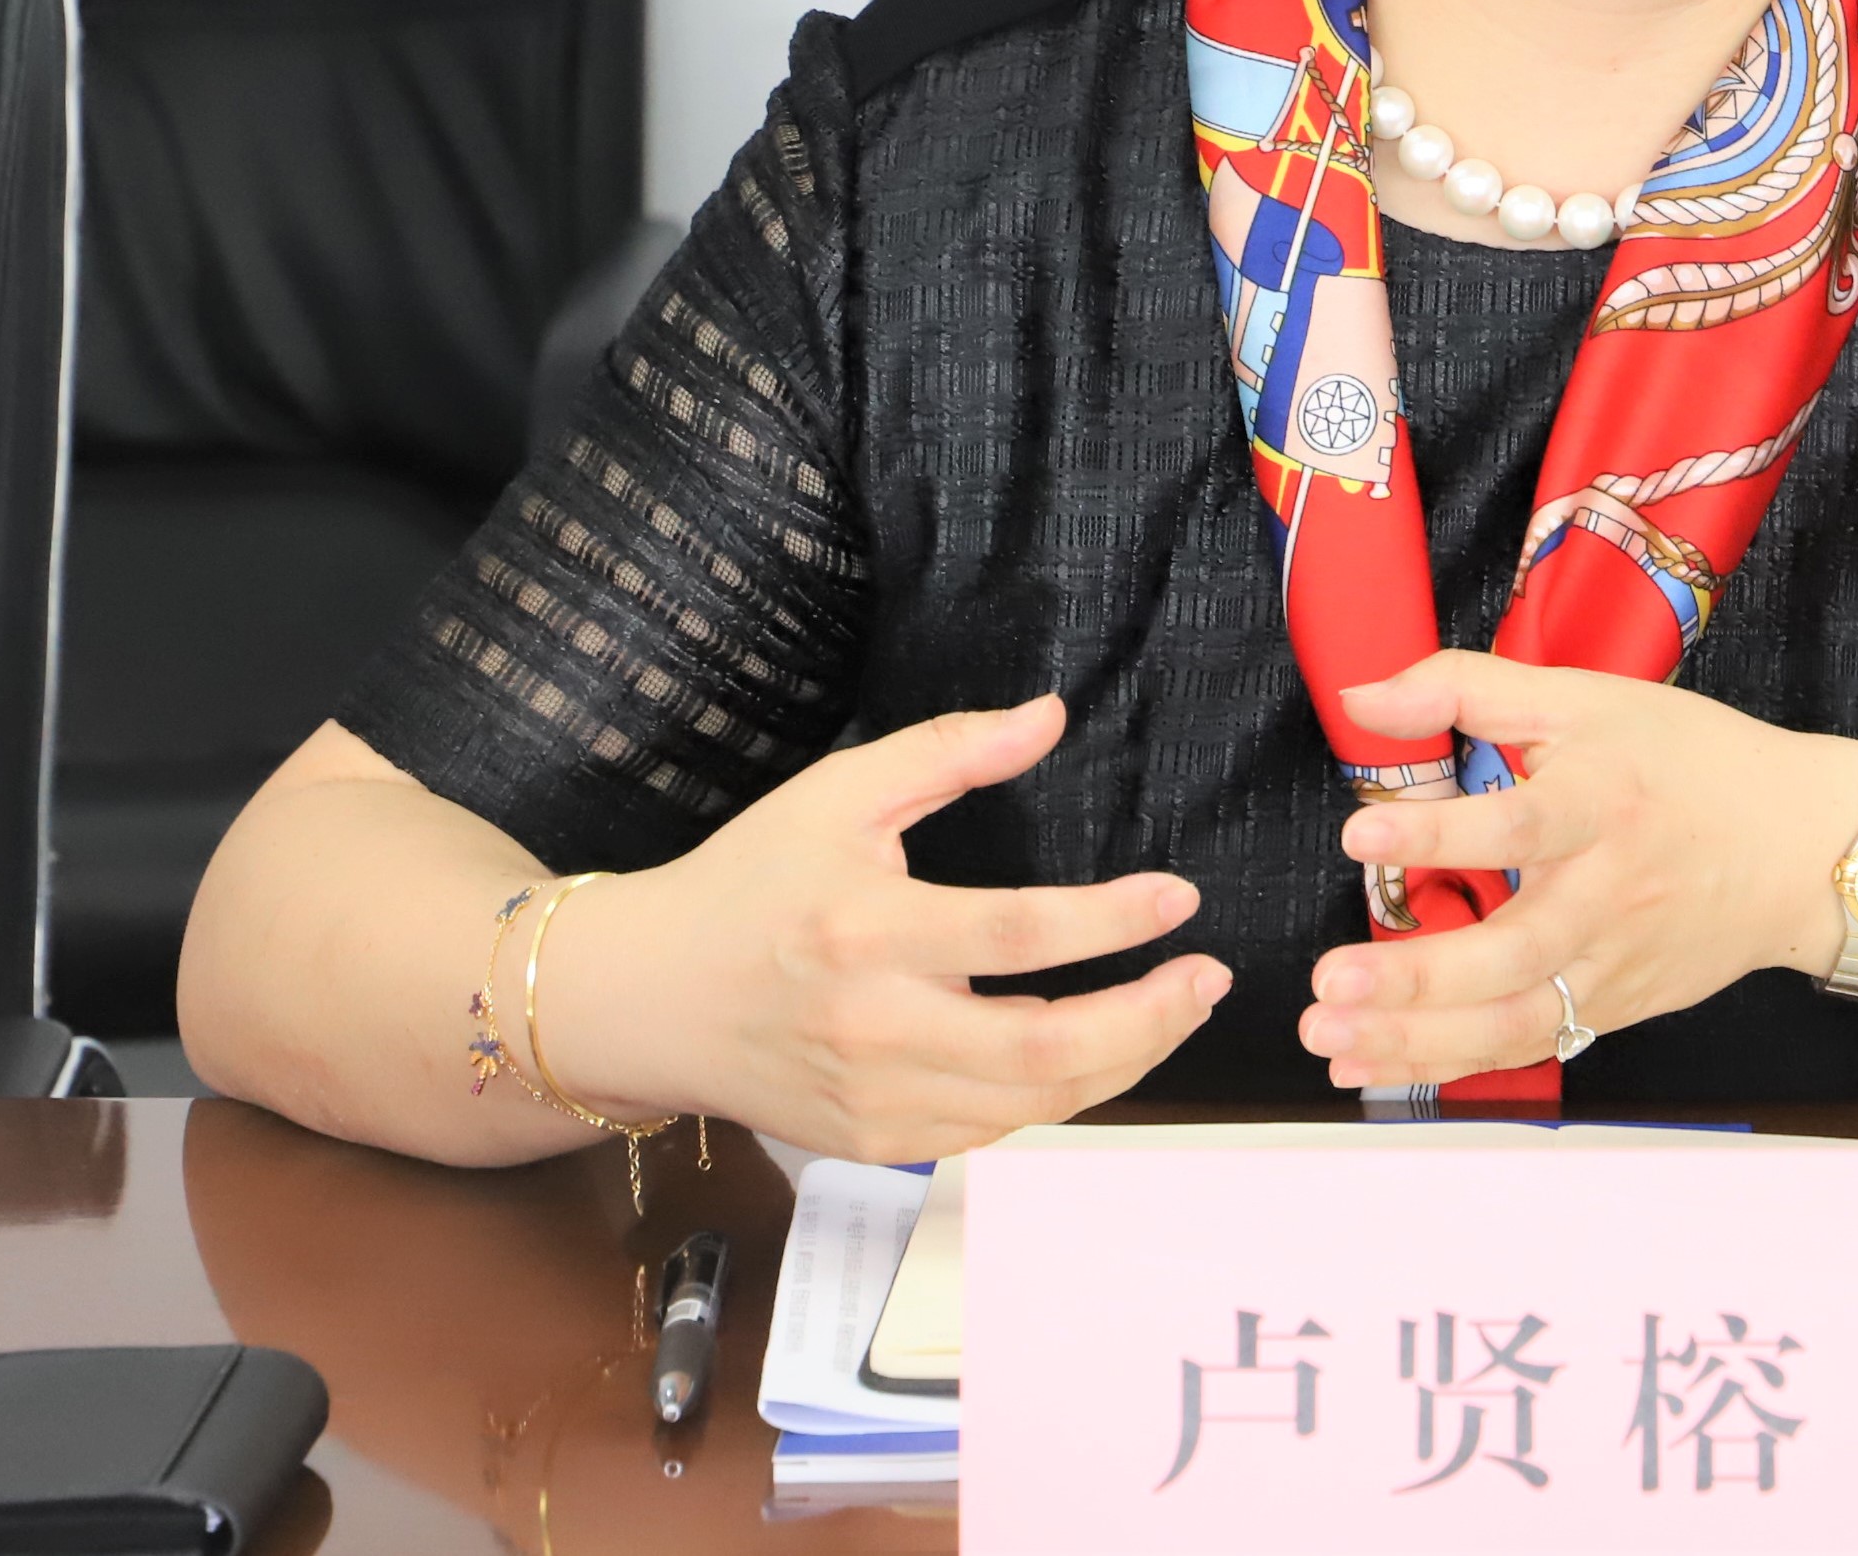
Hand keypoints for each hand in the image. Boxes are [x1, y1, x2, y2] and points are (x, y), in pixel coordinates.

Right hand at [536, 694, 1227, 1159]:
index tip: (1179, 900)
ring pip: (1029, 1106)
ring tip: (1172, 1013)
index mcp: (866, 931)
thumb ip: (949, 751)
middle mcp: (872, 1028)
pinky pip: (991, 1133)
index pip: (1018, 936)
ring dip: (1120, 1064)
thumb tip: (1050, 715)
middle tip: (1208, 980)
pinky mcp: (870, 1142)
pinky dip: (1055, 1098)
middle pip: (1044, 1049)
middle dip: (1148, 1020)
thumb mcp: (838, 793)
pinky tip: (1095, 1053)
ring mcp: (872, 1100)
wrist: (649, 997)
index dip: (1113, 922)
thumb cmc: (748, 883)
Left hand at [1296, 652, 1857, 1087]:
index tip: (1360, 834)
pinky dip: (1448, 1065)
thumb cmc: (1693, 765)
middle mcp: (1609, 894)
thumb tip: (1362, 695)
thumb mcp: (1587, 700)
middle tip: (1329, 980)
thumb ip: (1467, 689)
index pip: (1519, 823)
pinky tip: (1374, 1066)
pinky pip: (1526, 1045)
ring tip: (1331, 1036)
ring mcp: (1613, 963)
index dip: (1439, 834)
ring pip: (1514, 1019)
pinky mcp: (1614, 1007)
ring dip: (1417, 1038)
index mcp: (1603, 803)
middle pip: (1513, 950)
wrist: (1803, 850)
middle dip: (1417, 975)